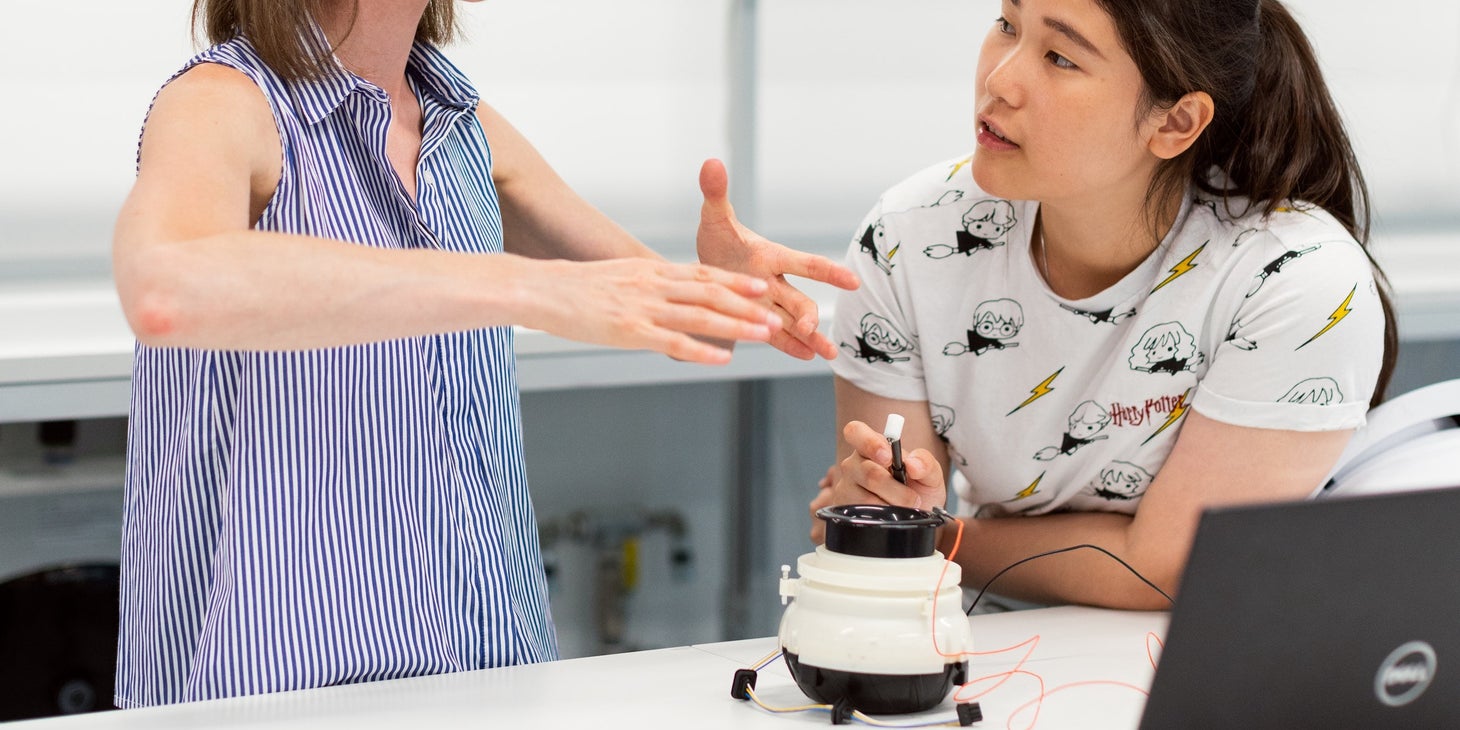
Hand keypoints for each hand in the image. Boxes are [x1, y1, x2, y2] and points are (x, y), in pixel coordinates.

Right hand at [521, 256, 777, 363]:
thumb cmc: (571, 288)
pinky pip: (672, 341)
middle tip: (777, 315)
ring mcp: (643, 308)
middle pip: (710, 294)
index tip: (761, 285)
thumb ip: (643, 286)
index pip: (702, 274)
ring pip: (700, 316)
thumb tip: (662, 295)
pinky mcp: (629, 331)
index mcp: (649, 272)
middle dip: (748, 305)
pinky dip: (701, 350)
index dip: (735, 281)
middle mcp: (652, 285)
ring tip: (763, 334)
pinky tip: (722, 358)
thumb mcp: (616, 278)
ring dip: (736, 326)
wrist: (539, 288)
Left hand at [696, 158, 859, 359]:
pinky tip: (808, 358)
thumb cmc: (716, 239)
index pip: (804, 264)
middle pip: (799, 300)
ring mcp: (768, 304)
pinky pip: (777, 336)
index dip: (827, 272)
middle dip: (808, 316)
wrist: (704, 266)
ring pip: (793, 323)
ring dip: (811, 338)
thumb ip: (716, 193)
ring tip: (828, 356)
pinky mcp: (756, 321)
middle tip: (810, 330)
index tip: (852, 281)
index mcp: (770, 257)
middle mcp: (775, 282)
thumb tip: (711, 161)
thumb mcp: (713, 218)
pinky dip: (791, 347)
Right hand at [809, 421, 946, 542]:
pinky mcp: (845, 510)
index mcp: (872, 446)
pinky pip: (861, 514)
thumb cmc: (919, 491)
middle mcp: (854, 464)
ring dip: (891, 505)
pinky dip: (882, 518)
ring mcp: (846, 487)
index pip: (855, 432)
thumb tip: (913, 464)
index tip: (888, 457)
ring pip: (866, 497)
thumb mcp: (931, 475)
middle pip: (868, 471)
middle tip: (913, 498)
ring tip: (902, 508)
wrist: (917, 520)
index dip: (869, 442)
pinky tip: (890, 516)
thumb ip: (926, 463)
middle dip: (896, 488)